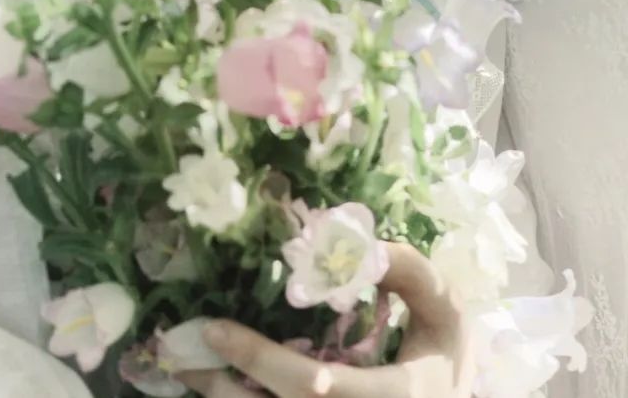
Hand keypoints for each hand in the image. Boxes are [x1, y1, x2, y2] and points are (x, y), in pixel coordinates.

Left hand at [179, 242, 472, 396]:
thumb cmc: (446, 363)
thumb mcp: (446, 316)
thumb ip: (414, 276)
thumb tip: (364, 245)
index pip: (314, 386)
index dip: (262, 361)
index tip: (218, 330)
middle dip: (223, 386)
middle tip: (181, 350)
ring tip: (185, 367)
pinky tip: (220, 384)